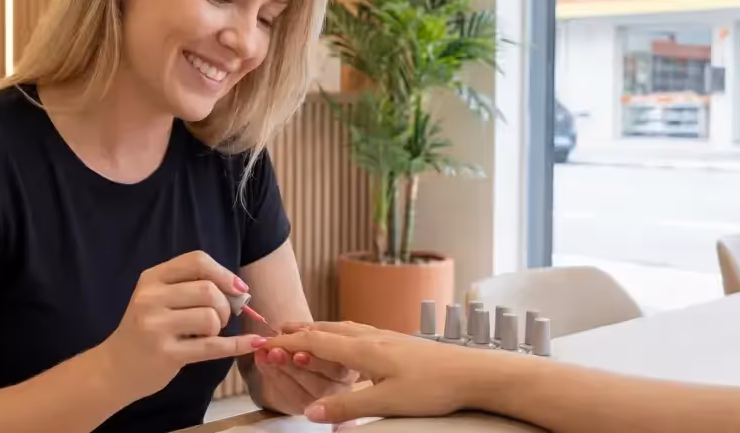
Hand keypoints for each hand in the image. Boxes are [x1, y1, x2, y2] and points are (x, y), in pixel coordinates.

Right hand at [98, 251, 265, 399]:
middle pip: (208, 290)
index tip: (238, 288)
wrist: (114, 368)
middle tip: (220, 318)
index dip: (223, 273)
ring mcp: (156, 327)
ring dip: (220, 327)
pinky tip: (251, 343)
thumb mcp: (157, 298)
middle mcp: (150, 299)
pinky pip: (212, 346)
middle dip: (225, 304)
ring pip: (210, 317)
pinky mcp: (166, 354)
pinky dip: (237, 345)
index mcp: (151, 278)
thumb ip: (190, 287)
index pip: (196, 261)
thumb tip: (239, 290)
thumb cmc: (144, 330)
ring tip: (209, 334)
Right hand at [265, 321, 515, 423]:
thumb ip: (346, 407)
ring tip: (308, 331)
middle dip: (301, 330)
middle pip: (327, 329)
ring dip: (321, 329)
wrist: (473, 373)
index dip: (288, 342)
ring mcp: (386, 338)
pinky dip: (341, 333)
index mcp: (364, 350)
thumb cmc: (435, 386)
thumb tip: (312, 412)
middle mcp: (372, 338)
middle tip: (279, 330)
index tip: (266, 342)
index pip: (316, 342)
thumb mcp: (385, 403)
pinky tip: (350, 340)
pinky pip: (360, 332)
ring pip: (344, 328)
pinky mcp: (399, 343)